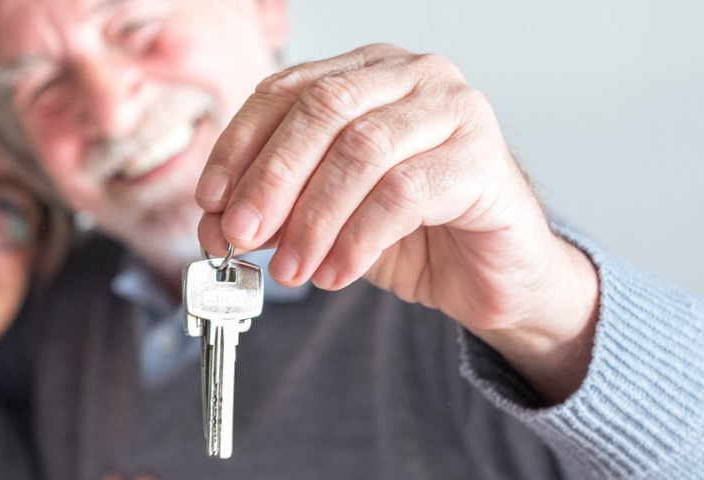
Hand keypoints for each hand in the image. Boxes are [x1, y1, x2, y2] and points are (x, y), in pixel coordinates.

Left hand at [195, 44, 599, 402]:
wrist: (492, 275)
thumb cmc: (412, 233)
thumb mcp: (324, 218)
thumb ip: (275, 210)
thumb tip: (218, 224)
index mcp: (365, 72)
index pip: (285, 91)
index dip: (240, 146)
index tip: (211, 200)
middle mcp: (412, 77)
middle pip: (321, 110)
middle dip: (270, 179)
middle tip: (240, 235)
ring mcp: (455, 111)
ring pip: (361, 150)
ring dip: (312, 217)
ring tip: (291, 267)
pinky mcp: (483, 159)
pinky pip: (404, 194)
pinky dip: (357, 239)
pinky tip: (335, 272)